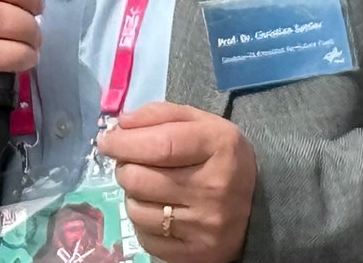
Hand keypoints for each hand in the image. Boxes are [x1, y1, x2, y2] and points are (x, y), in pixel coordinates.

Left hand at [96, 102, 256, 262]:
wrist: (256, 205)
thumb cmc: (218, 156)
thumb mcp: (200, 123)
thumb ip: (160, 115)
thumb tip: (121, 124)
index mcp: (219, 147)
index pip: (158, 145)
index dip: (123, 142)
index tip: (106, 141)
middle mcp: (214, 189)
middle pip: (138, 179)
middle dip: (124, 167)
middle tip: (130, 163)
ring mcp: (205, 226)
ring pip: (135, 209)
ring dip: (132, 194)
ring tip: (148, 187)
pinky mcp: (195, 253)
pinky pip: (145, 236)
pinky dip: (143, 221)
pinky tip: (159, 210)